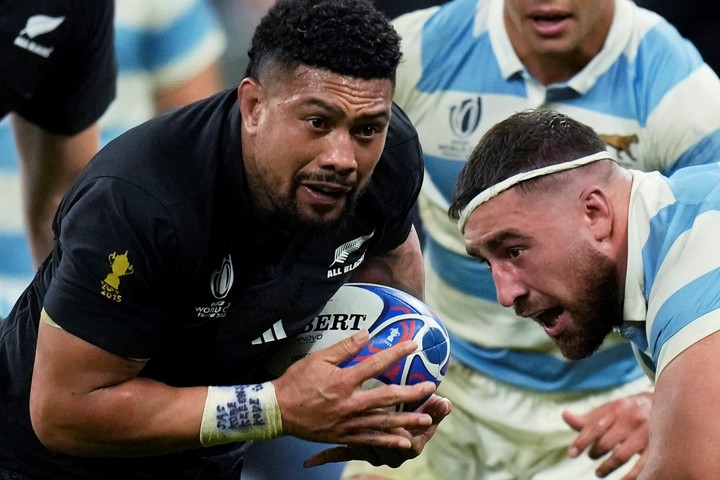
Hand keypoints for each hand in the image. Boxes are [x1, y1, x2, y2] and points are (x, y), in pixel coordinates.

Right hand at [273, 330, 447, 458]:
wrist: (278, 411)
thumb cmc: (296, 382)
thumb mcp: (318, 359)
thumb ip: (344, 347)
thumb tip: (366, 333)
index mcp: (344, 381)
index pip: (376, 364)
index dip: (396, 353)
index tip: (412, 345)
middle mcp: (350, 403)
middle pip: (387, 397)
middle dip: (411, 393)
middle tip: (430, 388)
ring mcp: (348, 422)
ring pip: (383, 423)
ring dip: (406, 420)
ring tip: (426, 419)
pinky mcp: (344, 435)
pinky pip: (371, 440)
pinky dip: (388, 442)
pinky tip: (404, 442)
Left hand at [563, 392, 651, 478]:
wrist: (662, 405)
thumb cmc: (627, 412)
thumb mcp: (608, 411)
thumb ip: (587, 418)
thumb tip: (564, 415)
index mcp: (616, 409)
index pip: (594, 427)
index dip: (581, 442)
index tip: (570, 455)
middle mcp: (631, 419)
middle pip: (606, 442)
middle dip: (595, 453)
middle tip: (591, 456)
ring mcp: (646, 433)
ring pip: (621, 455)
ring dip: (607, 467)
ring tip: (599, 473)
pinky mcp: (658, 447)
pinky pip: (642, 466)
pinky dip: (630, 477)